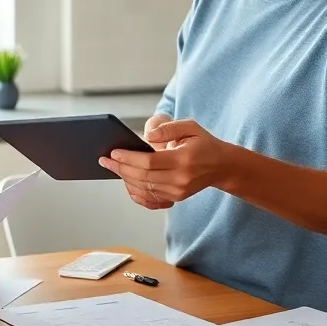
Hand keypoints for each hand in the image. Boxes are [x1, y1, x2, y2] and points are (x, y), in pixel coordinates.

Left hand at [99, 119, 232, 208]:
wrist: (222, 166)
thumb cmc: (203, 143)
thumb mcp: (190, 127)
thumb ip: (168, 128)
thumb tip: (147, 137)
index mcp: (184, 160)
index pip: (149, 162)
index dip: (128, 158)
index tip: (113, 152)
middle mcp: (181, 179)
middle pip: (143, 176)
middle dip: (120, 168)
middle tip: (104, 160)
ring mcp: (178, 191)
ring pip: (144, 187)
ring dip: (125, 178)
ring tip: (112, 167)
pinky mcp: (176, 198)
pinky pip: (150, 197)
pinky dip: (135, 190)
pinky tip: (125, 180)